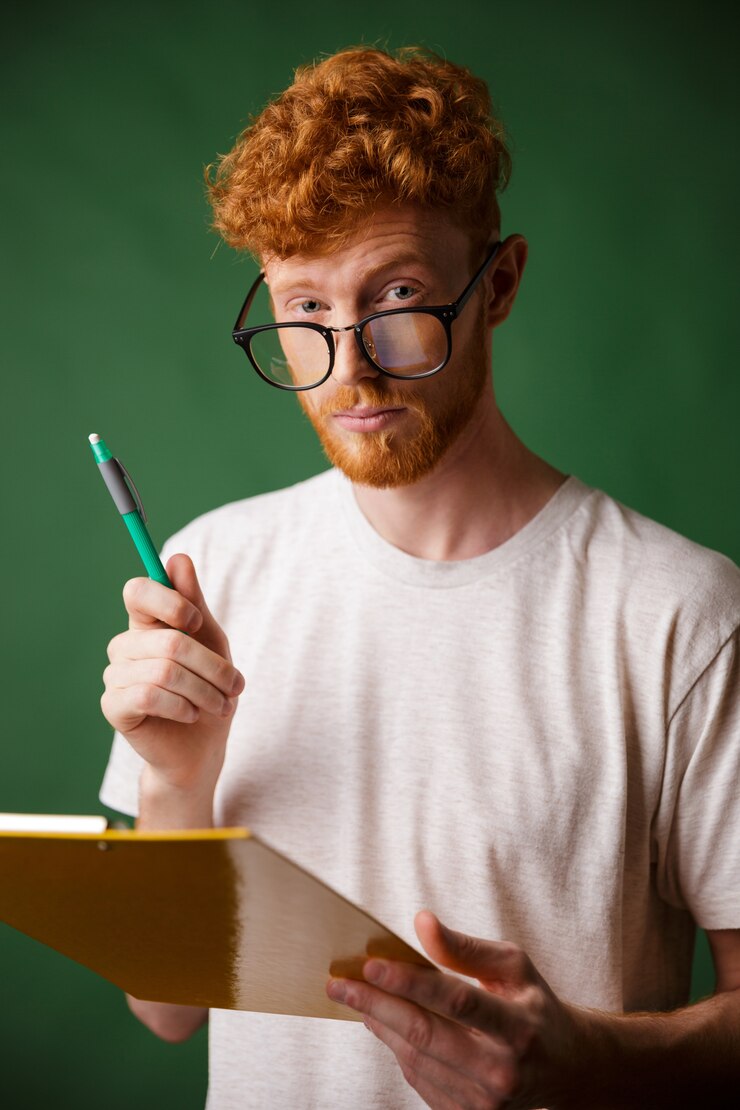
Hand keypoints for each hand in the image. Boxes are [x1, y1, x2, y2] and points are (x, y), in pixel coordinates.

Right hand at [101, 553, 244, 796]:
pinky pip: (149, 696)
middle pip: (169, 640)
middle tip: (235, 686)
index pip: (138, 591)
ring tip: (221, 705)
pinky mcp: (113, 707)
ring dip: (204, 691)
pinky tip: (191, 714)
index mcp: (146, 623)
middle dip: (213, 666)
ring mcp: (115, 676)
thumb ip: (193, 602)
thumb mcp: (211, 641)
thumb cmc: (208, 688)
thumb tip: (178, 558)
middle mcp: (125, 645)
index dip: (170, 601)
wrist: (201, 746)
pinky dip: (182, 706)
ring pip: (165, 671)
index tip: (197, 621)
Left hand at [327, 911, 582, 1109]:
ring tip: (355, 997)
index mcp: (518, 1027)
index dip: (411, 981)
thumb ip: (465, 948)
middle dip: (376, 1004)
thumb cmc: (535, 1007)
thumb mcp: (514, 967)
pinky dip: (396, 1049)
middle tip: (339, 983)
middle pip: (425, 1034)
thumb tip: (422, 922)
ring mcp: (484, 1101)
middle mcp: (501, 1070)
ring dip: (380, 1025)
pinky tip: (382, 1023)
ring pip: (416, 1059)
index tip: (371, 963)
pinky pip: (420, 1080)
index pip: (457, 1000)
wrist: (566, 1072)